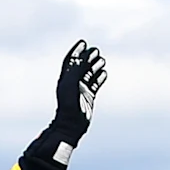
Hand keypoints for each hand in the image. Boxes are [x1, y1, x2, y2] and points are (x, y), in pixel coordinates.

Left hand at [41, 41, 106, 167]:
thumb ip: (76, 70)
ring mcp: (81, 91)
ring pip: (89, 74)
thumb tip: (83, 57)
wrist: (71, 126)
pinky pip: (95, 85)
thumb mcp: (70, 85)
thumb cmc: (68, 107)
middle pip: (81, 66)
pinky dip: (99, 78)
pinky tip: (104, 73)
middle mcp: (73, 83)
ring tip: (102, 60)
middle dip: (88, 57)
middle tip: (96, 50)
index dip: (76, 51)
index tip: (83, 43)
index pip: (71, 61)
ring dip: (95, 66)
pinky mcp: (88, 98)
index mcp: (65, 79)